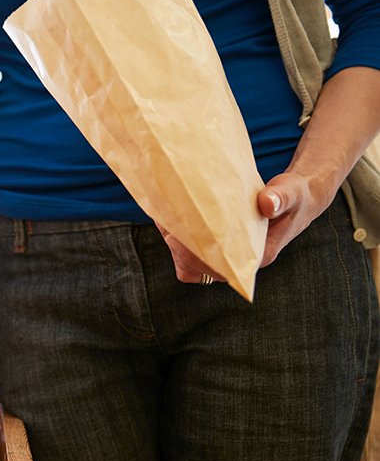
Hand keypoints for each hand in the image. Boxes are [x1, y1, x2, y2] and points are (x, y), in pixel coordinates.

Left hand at [159, 172, 332, 282]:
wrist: (297, 197)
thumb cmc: (294, 196)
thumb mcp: (291, 192)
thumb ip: (280, 197)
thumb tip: (267, 203)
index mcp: (259, 255)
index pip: (220, 267)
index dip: (195, 254)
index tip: (178, 233)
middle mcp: (242, 261)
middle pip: (202, 267)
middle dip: (180, 247)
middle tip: (165, 220)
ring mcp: (231, 256)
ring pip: (195, 263)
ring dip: (177, 244)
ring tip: (164, 219)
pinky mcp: (223, 246)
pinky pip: (196, 254)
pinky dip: (182, 240)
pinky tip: (173, 221)